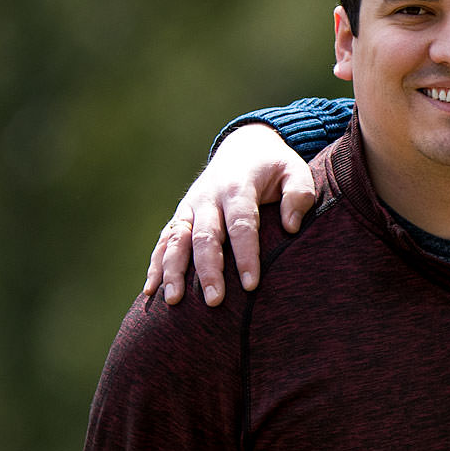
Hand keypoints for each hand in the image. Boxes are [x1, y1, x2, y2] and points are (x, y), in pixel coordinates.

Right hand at [144, 124, 315, 306]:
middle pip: (205, 237)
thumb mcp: (294, 170)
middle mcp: (208, 198)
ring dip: (173, 271)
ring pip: (177, 240)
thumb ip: (298, 194)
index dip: (246, 256)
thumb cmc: (275, 167)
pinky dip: (156, 265)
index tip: (251, 286)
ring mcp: (190, 207)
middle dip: (208, 271)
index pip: (241, 225)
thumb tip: (291, 227)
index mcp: (238, 187)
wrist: (244, 148)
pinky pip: (165, 241)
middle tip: (214, 302)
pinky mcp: (181, 216)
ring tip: (173, 301)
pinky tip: (151, 291)